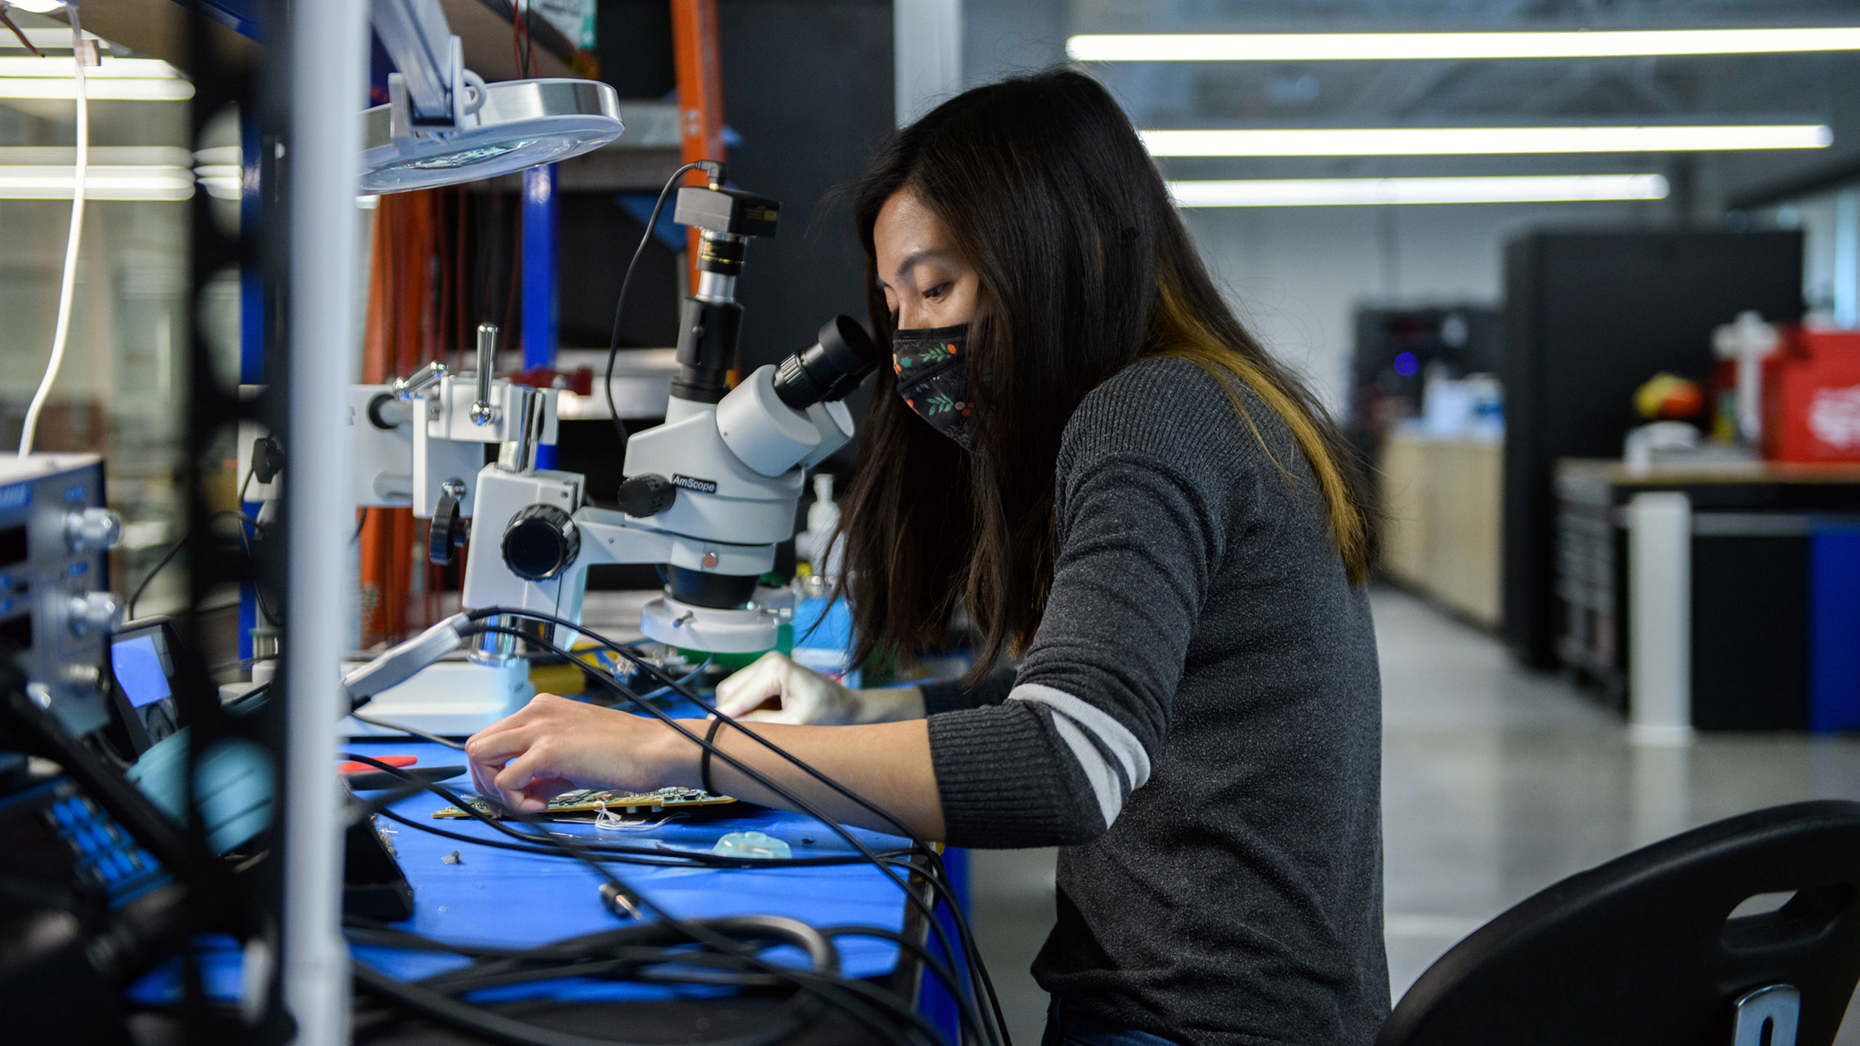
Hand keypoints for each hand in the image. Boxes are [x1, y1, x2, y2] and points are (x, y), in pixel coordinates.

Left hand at [464, 693, 673, 812]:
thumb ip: (543, 770)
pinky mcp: (548, 750)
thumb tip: (524, 793)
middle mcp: (535, 712)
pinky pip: (505, 780)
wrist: (654, 750)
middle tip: (514, 800)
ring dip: (495, 788)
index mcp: (541, 709)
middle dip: (485, 780)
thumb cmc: (625, 752)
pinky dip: (514, 801)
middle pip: (476, 745)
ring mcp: (539, 728)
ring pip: (479, 756)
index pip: (492, 737)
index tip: (518, 790)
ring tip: (528, 802)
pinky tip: (541, 805)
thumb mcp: (574, 755)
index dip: (495, 770)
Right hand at [712, 651, 922, 724]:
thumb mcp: (793, 725)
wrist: (848, 708)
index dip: (722, 717)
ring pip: (731, 693)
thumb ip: (759, 725)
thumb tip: (726, 729)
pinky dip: (746, 710)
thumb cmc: (829, 715)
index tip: (706, 737)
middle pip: (728, 692)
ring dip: (738, 713)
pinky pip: (742, 694)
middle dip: (730, 715)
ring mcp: (765, 666)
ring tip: (760, 727)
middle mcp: (766, 661)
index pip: (736, 696)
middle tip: (734, 740)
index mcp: (774, 668)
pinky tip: (764, 719)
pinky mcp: (766, 675)